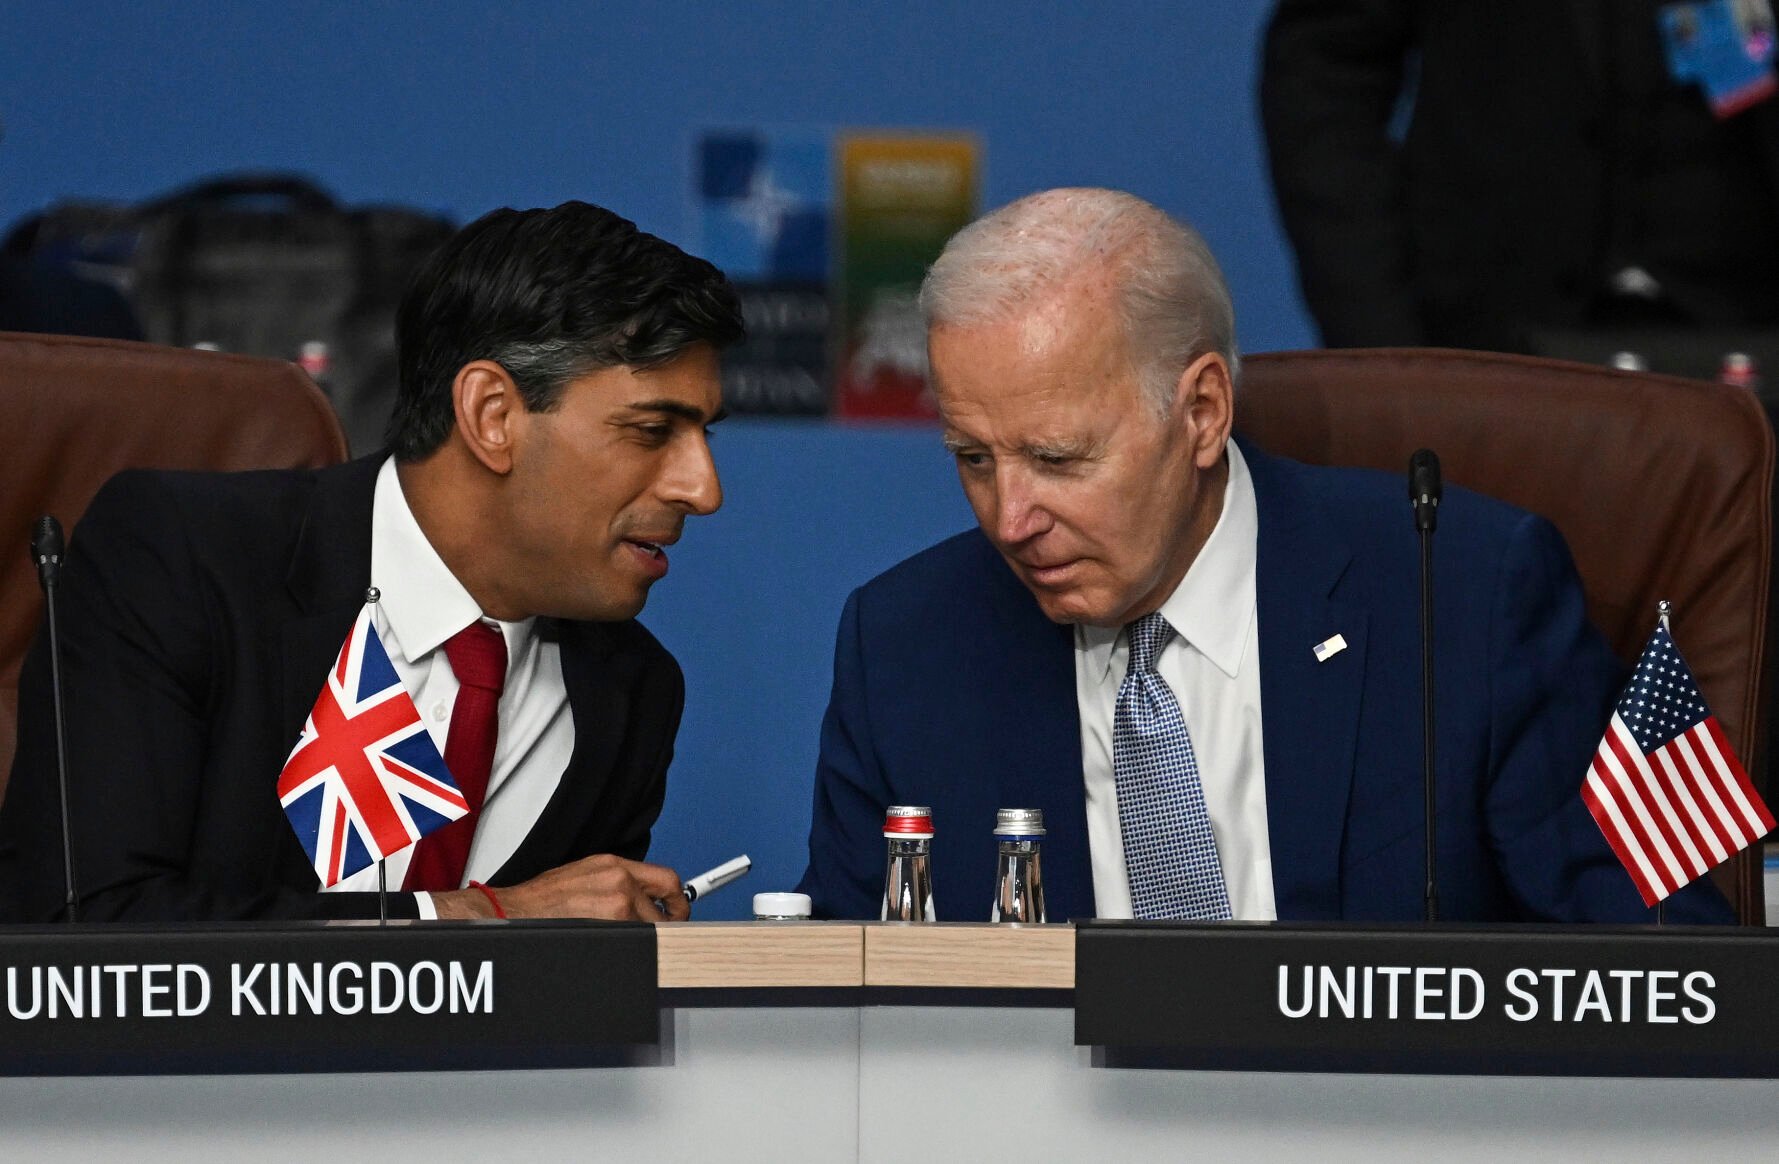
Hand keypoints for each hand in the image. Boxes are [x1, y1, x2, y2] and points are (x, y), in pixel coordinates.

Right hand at [433, 854, 688, 920]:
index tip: (678, 909)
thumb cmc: (542, 900)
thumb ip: (615, 882)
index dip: (676, 898)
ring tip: (625, 940)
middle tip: (670, 929)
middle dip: (673, 918)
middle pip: (668, 898)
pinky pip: (636, 941)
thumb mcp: (584, 876)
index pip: (665, 877)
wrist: (515, 911)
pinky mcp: (610, 925)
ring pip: (652, 925)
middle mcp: (619, 879)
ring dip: (645, 935)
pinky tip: (613, 945)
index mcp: (613, 865)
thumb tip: (639, 898)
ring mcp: (616, 903)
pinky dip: (631, 947)